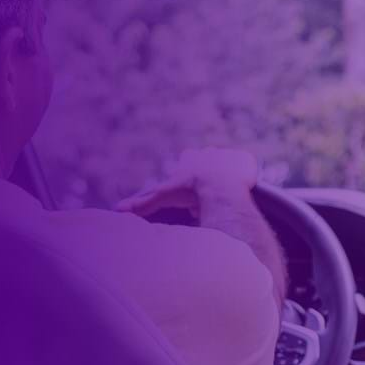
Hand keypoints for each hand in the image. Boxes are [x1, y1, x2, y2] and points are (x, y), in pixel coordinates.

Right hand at [114, 148, 259, 218]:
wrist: (220, 184)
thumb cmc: (190, 189)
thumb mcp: (163, 196)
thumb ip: (142, 203)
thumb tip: (117, 211)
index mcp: (189, 158)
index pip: (185, 162)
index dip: (186, 174)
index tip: (189, 188)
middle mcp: (208, 153)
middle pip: (206, 161)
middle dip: (206, 172)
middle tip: (208, 191)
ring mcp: (228, 155)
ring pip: (226, 164)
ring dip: (226, 175)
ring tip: (227, 193)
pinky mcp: (246, 160)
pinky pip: (246, 166)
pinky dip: (244, 176)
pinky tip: (244, 188)